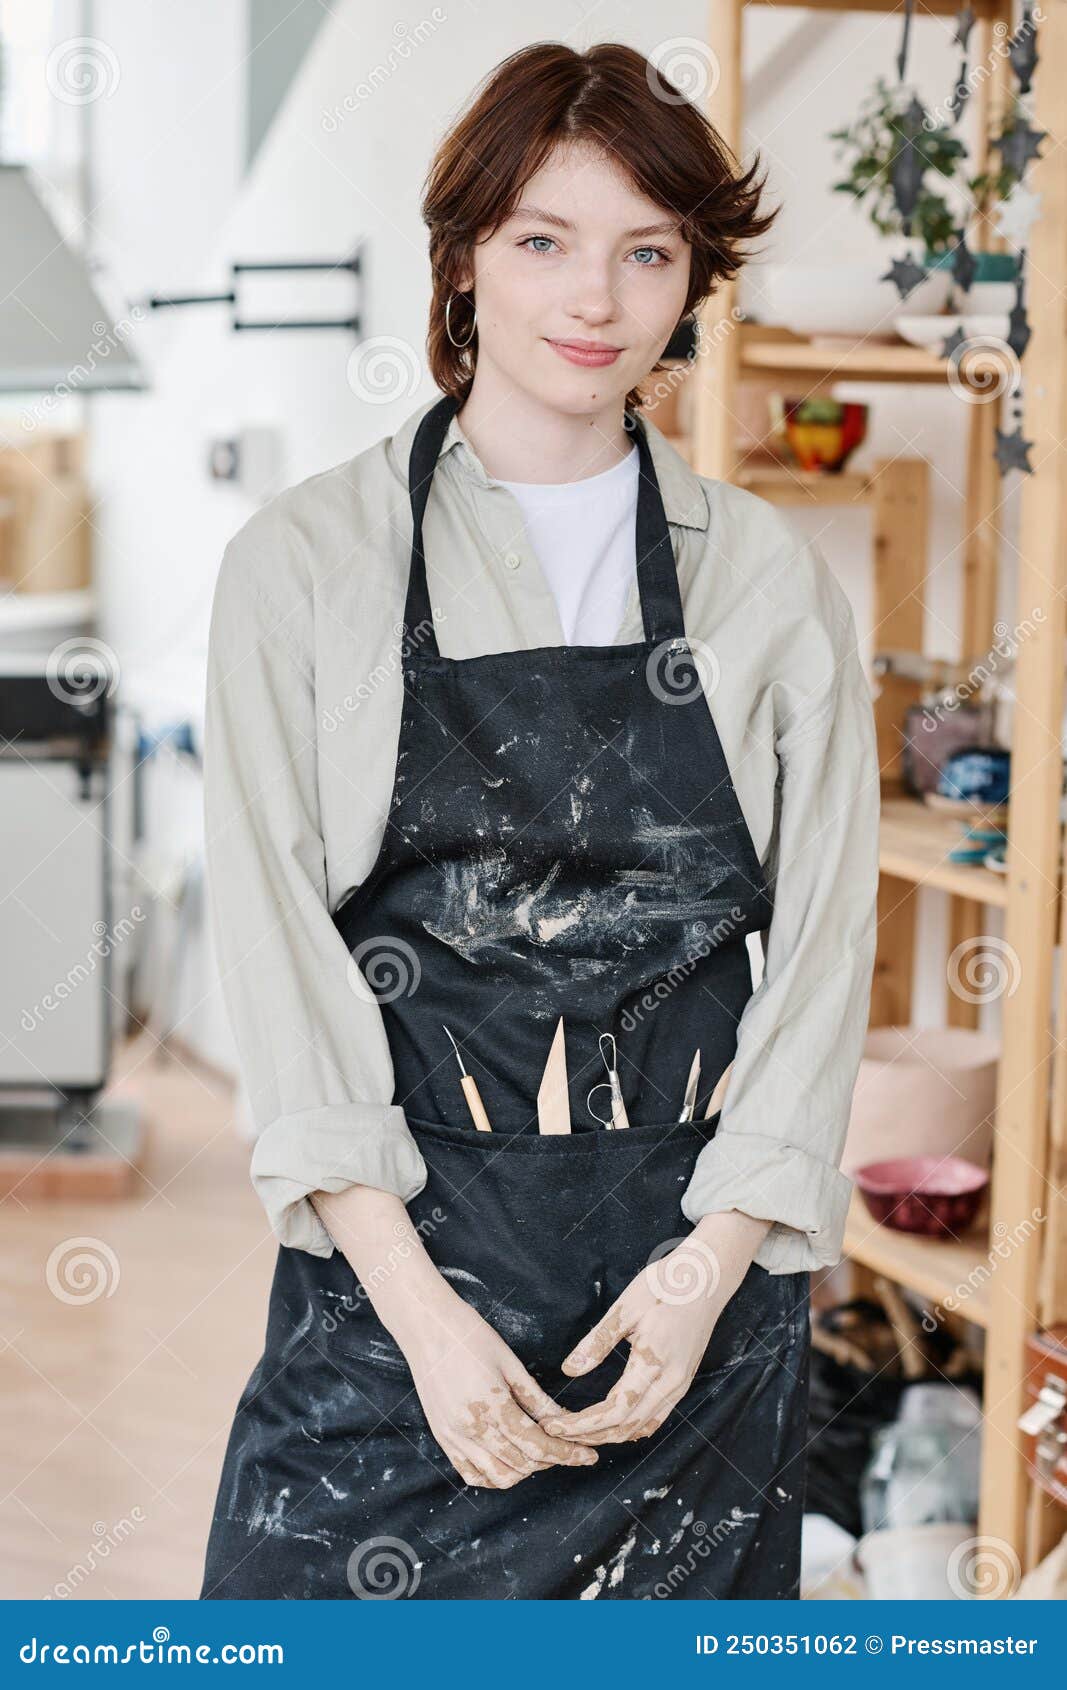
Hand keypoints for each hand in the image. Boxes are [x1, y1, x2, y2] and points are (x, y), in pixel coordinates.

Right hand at [402, 1291, 599, 1488]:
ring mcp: (453, 1437)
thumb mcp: (509, 1362)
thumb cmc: (470, 1335)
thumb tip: (565, 1421)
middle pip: (521, 1465)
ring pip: (498, 1478)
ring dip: (523, 1471)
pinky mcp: (442, 1438)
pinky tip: (507, 1458)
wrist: (426, 1327)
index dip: (567, 1454)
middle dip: (549, 1461)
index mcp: (492, 1406)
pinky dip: (494, 1476)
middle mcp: (471, 1429)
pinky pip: (471, 1475)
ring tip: (536, 1451)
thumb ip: (536, 1398)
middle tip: (564, 1446)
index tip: (588, 1456)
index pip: (537, 1445)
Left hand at [541, 1211, 770, 1446]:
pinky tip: (612, 1424)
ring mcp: (681, 1384)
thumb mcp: (626, 1307)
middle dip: (589, 1435)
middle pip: (627, 1427)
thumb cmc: (666, 1285)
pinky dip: (631, 1428)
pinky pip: (656, 1418)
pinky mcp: (683, 1381)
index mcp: (654, 1361)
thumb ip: (598, 1342)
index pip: (615, 1410)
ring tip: (578, 1431)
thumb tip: (569, 1370)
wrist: (707, 1279)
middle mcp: (672, 1381)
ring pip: (642, 1427)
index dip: (583, 1424)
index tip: (556, 1426)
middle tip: (558, 1432)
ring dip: (609, 1435)